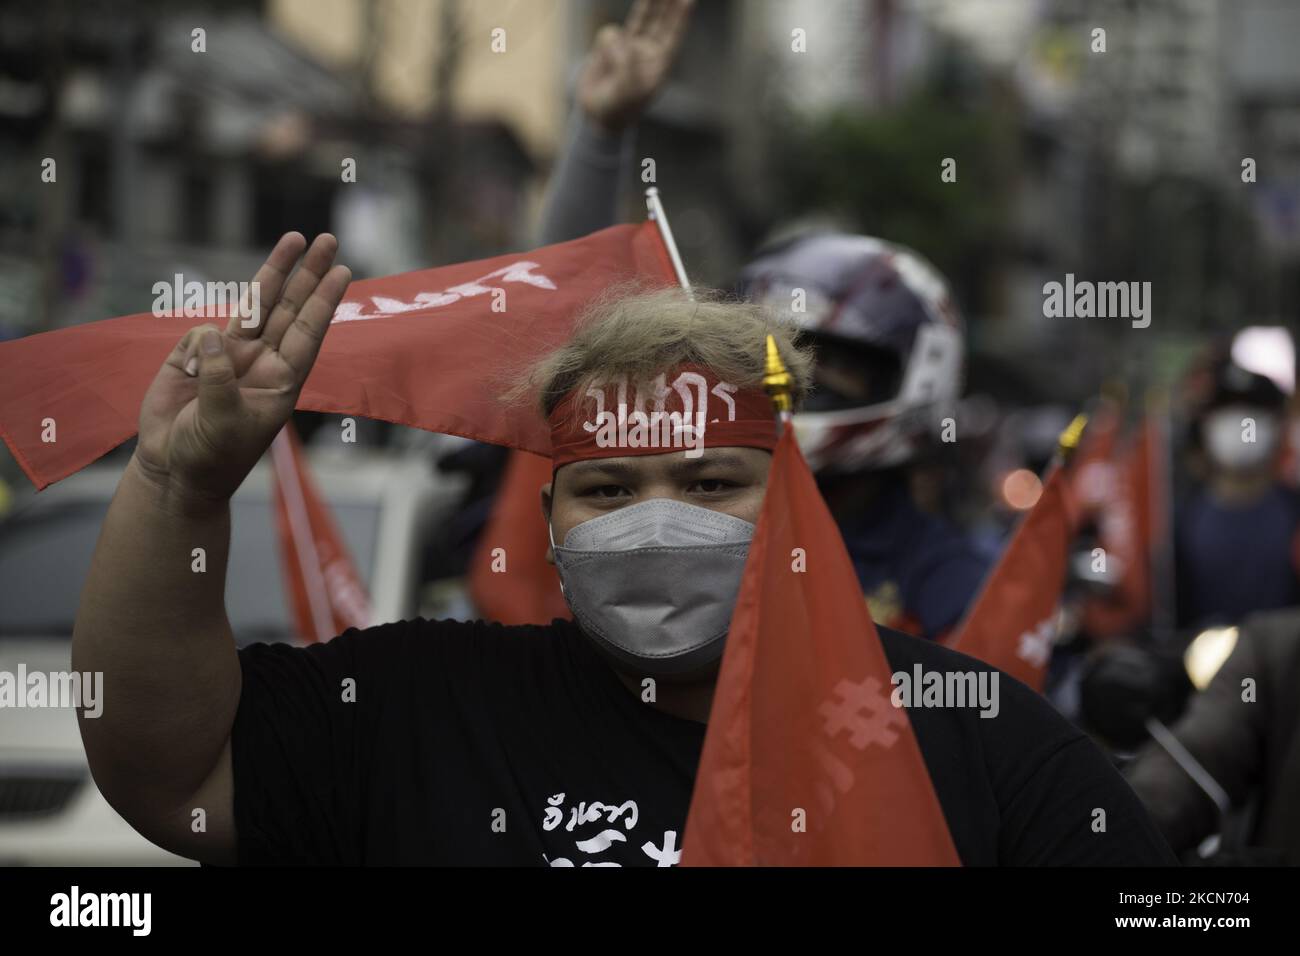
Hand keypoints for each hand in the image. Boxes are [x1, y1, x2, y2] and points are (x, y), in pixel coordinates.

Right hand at [134, 232, 350, 504]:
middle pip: (289, 307)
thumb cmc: (210, 456)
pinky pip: (198, 335)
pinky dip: (192, 349)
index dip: (324, 302)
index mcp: (281, 380)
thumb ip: (218, 378)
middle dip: (308, 273)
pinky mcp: (195, 354)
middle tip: (328, 240)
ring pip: (255, 304)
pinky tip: (185, 379)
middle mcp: (263, 360)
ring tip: (295, 238)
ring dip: (274, 271)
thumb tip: (213, 334)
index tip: (343, 272)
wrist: (173, 470)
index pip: (308, 332)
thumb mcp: (223, 422)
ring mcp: (230, 354)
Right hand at [577, 0, 693, 132]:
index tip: (688, 0)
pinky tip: (603, 63)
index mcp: (659, 64)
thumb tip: (622, 39)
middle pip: (661, 19)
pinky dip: (605, 45)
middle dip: (667, 2)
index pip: (673, 36)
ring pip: (640, 18)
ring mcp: (630, 46)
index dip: (681, 17)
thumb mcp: (626, 90)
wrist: (597, 114)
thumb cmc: (619, 107)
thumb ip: (626, 64)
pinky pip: (609, 34)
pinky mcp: (610, 46)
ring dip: (647, 3)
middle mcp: (648, 52)